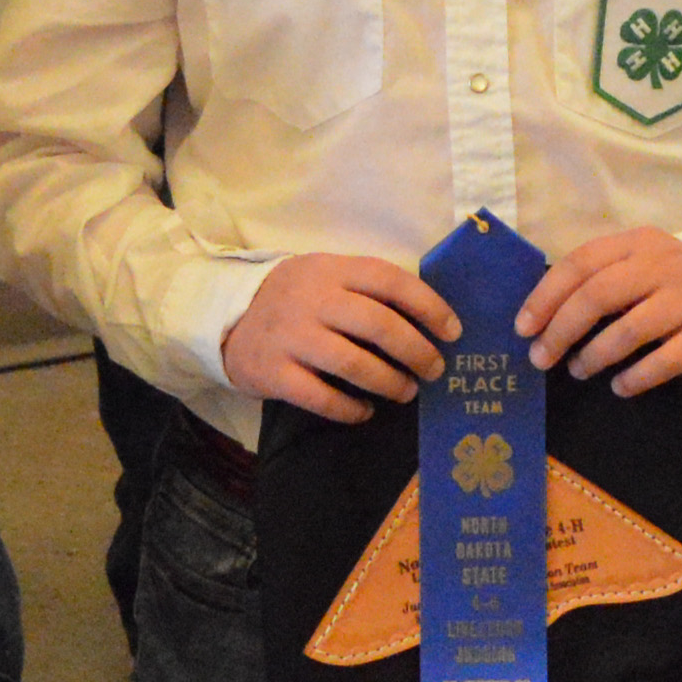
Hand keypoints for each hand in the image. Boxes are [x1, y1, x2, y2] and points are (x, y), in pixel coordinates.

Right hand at [223, 253, 458, 419]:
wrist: (228, 321)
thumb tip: (428, 318)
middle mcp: (312, 299)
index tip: (453, 330)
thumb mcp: (325, 276)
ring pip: (353, 364)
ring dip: (390, 382)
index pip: (389, 280)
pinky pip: (321, 397)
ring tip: (407, 392)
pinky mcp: (274, 373)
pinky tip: (365, 412)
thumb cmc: (294, 299)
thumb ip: (365, 289)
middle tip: (436, 369)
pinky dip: (350, 409)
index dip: (427, 305)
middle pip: (378, 325)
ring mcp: (291, 337)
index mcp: (330, 269)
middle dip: (417, 351)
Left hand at [515, 227, 681, 392]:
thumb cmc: (663, 287)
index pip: (580, 262)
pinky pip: (666, 360)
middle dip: (561, 330)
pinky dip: (636, 377)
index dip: (545, 296)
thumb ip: (594, 280)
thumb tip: (536, 319)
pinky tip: (619, 387)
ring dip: (595, 355)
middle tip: (540, 359)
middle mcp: (665, 263)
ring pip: (630, 329)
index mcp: (637, 241)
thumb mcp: (634, 267)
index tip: (522, 329)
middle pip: (599, 294)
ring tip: (578, 371)